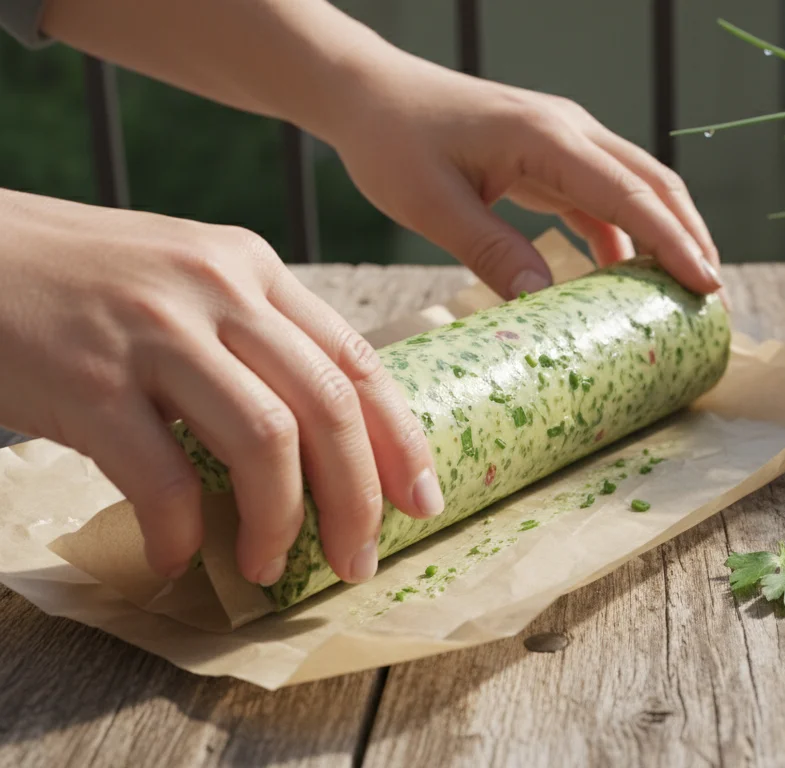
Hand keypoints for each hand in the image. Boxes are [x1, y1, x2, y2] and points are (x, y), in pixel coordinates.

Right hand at [0, 189, 442, 583]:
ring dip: (283, 521)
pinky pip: (165, 478)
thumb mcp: (185, 279)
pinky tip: (179, 556)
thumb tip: (320, 435)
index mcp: (252, 268)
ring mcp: (155, 332)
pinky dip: (184, 532)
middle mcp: (218, 290)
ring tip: (271, 566)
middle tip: (358, 557)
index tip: (421, 499)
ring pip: (268, 440)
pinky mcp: (90, 382)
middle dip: (359, 497)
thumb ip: (251, 335)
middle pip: (328, 407)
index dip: (401, 439)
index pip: (355, 361)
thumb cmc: (78, 280)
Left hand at [322, 53, 722, 298]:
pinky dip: (625, 234)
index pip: (629, 193)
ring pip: (638, 186)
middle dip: (691, 239)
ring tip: (683, 292)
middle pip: (655, 184)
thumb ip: (488, 249)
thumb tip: (543, 299)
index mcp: (546, 138)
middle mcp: (569, 131)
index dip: (674, 242)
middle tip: (712, 298)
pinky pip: (605, 195)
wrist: (368, 94)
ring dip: (666, 234)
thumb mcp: (430, 205)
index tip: (707, 284)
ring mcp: (565, 140)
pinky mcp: (552, 156)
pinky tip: (624, 277)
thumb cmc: (392, 143)